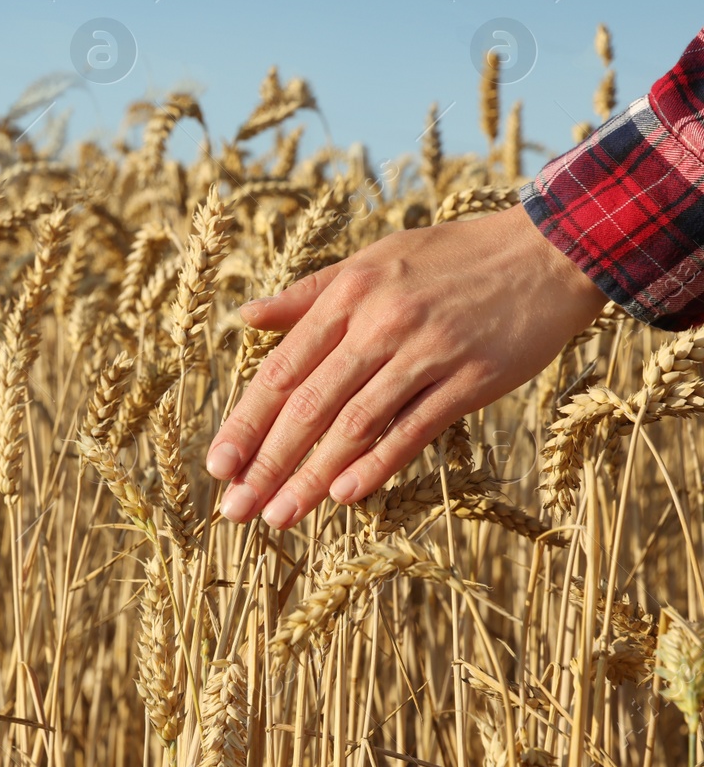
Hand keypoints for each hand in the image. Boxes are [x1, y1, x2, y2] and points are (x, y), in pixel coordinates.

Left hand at [204, 204, 608, 528]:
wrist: (547, 251)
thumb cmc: (450, 257)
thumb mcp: (372, 260)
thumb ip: (308, 295)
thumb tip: (246, 319)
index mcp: (347, 295)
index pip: (281, 370)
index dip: (246, 422)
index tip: (218, 465)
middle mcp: (378, 324)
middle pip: (308, 404)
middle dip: (267, 462)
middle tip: (236, 509)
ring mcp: (426, 352)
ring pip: (354, 424)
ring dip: (312, 476)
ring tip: (279, 515)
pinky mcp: (472, 379)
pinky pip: (414, 429)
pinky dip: (377, 464)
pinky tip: (345, 496)